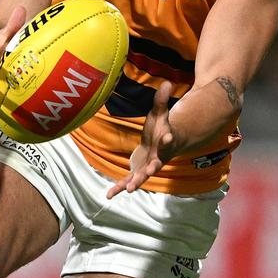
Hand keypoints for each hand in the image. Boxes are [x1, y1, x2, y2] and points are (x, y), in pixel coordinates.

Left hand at [107, 82, 176, 196]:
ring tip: (130, 189)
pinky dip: (118, 188)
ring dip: (135, 182)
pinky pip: (127, 181)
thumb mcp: (159, 113)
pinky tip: (109, 195)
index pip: (168, 139)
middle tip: (151, 170)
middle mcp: (158, 158)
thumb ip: (161, 100)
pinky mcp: (137, 173)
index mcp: (165, 142)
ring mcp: (147, 167)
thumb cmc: (159, 128)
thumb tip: (167, 81)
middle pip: (156, 163)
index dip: (168, 137)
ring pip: (141, 176)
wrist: (158, 146)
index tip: (168, 136)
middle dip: (152, 167)